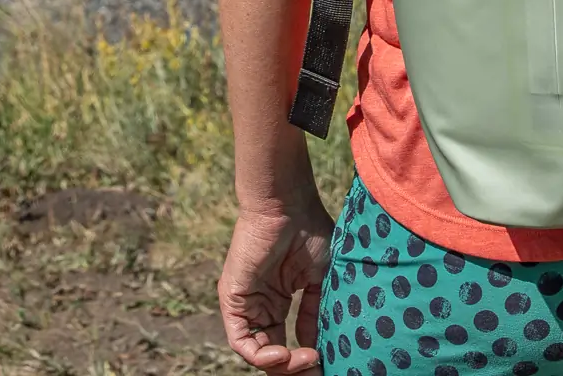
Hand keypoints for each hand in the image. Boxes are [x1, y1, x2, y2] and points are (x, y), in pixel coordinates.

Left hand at [220, 193, 333, 371]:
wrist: (288, 204)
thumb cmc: (308, 231)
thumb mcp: (320, 282)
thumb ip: (315, 316)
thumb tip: (316, 350)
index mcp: (279, 302)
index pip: (287, 347)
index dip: (305, 362)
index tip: (329, 366)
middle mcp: (261, 307)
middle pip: (272, 356)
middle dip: (295, 369)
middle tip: (318, 371)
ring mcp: (246, 304)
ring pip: (257, 353)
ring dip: (282, 366)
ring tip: (307, 361)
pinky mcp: (233, 300)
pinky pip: (241, 341)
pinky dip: (260, 356)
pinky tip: (283, 355)